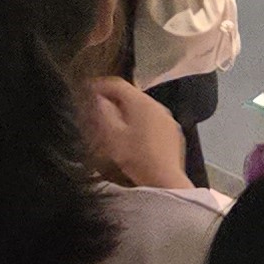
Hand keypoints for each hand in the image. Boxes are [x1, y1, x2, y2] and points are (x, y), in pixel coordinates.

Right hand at [84, 74, 192, 188]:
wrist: (164, 180)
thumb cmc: (136, 158)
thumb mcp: (112, 136)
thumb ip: (104, 113)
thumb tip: (99, 99)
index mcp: (140, 102)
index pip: (118, 84)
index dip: (101, 85)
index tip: (89, 90)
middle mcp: (157, 105)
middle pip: (132, 94)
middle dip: (114, 99)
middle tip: (99, 108)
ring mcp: (168, 118)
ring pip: (143, 108)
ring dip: (128, 111)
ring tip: (115, 124)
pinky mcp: (173, 132)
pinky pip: (154, 120)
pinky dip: (142, 123)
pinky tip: (135, 137)